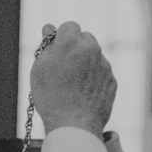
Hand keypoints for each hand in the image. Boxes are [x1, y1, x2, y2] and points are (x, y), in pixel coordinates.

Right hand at [30, 21, 116, 137]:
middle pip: (85, 38)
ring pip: (95, 55)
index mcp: (72, 42)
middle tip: (64, 66)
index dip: (61, 37)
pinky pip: (102, 72)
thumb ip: (47, 45)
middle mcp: (92, 49)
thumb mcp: (39, 68)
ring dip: (86, 62)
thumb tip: (49, 28)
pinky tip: (83, 93)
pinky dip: (94, 78)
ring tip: (73, 83)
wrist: (74, 124)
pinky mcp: (112, 80)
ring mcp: (104, 65)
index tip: (57, 50)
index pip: (69, 26)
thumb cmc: (51, 97)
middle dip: (76, 47)